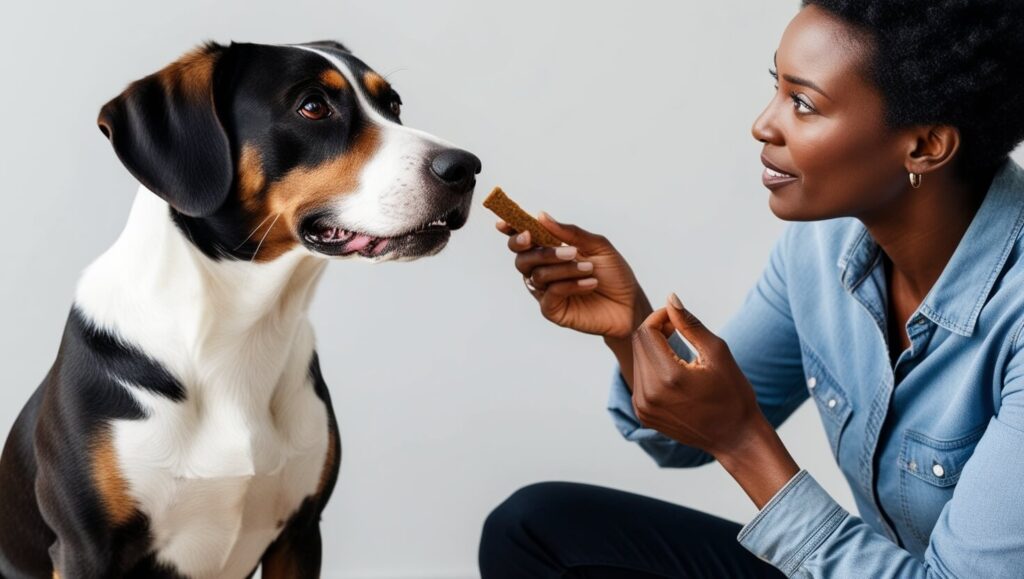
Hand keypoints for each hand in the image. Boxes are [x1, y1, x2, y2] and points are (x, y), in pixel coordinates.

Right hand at [496, 213, 649, 339]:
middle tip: (569, 250)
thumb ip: (569, 232)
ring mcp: (545, 291)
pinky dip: (570, 285)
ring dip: (564, 268)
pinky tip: (590, 283)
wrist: (630, 305)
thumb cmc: (614, 273)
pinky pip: (550, 294)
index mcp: (550, 250)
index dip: (510, 230)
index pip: (524, 239)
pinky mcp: (552, 310)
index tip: (502, 224)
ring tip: (590, 268)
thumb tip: (541, 216)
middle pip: (522, 258)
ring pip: (537, 275)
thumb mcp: (597, 246)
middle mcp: (543, 270)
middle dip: (542, 252)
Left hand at [631, 294, 799, 507]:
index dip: (659, 317)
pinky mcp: (642, 415)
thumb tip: (670, 298)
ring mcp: (643, 407)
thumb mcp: (717, 353)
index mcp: (668, 377)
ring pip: (636, 361)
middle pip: (638, 344)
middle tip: (676, 329)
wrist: (735, 437)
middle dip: (654, 330)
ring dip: (652, 349)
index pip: (647, 331)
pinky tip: (673, 372)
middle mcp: (649, 394)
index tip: (676, 318)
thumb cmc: (733, 394)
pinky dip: (651, 369)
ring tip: (677, 351)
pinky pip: (638, 380)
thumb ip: (689, 324)